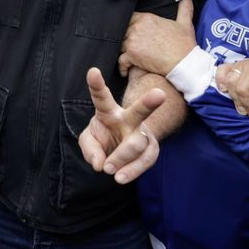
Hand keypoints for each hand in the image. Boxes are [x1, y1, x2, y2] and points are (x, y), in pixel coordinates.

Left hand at [80, 67, 164, 183]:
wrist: (120, 149)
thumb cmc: (103, 138)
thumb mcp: (89, 140)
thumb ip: (90, 149)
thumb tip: (100, 164)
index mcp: (108, 111)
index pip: (102, 97)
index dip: (96, 85)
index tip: (92, 71)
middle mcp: (129, 118)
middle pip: (140, 111)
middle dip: (149, 102)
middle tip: (159, 94)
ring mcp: (142, 133)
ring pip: (138, 143)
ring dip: (122, 157)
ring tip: (109, 169)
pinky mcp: (151, 149)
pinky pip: (145, 160)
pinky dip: (131, 171)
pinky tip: (121, 177)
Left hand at [118, 11, 196, 77]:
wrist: (185, 63)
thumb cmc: (185, 45)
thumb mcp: (185, 23)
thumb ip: (184, 9)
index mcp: (147, 18)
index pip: (129, 18)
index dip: (129, 27)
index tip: (131, 33)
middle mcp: (137, 27)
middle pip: (122, 32)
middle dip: (124, 39)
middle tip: (128, 47)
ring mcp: (133, 41)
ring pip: (119, 46)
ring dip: (123, 52)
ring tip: (126, 58)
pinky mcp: (131, 55)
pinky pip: (121, 61)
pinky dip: (122, 67)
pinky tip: (125, 70)